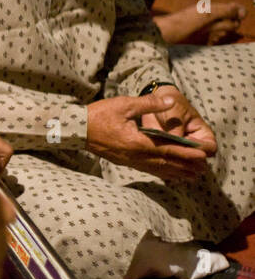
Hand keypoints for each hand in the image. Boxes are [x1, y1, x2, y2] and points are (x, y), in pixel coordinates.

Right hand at [87, 93, 212, 180]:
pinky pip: (147, 169)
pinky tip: (168, 174)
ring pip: (157, 169)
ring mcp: (129, 160)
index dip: (186, 153)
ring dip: (176, 173)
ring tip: (191, 177)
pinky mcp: (124, 161)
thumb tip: (169, 101)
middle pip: (165, 163)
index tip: (202, 156)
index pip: (167, 149)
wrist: (76, 129)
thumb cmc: (99, 115)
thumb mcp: (124, 104)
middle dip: (185, 166)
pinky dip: (161, 173)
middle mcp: (135, 155)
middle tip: (203, 170)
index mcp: (137, 142)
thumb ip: (148, 103)